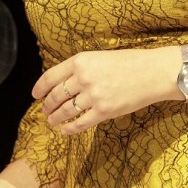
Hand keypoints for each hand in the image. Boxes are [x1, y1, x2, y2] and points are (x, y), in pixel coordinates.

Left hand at [32, 47, 176, 134]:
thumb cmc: (128, 63)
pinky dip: (70, 129)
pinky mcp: (104, 111)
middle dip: (48, 105)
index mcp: (80, 61)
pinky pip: (81, 123)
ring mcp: (93, 96)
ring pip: (66, 110)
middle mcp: (83, 78)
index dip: (39, 88)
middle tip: (45, 110)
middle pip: (56, 95)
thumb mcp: (98, 58)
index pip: (51, 76)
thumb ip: (80, 69)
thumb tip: (62, 82)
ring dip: (56, 117)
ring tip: (52, 121)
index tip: (35, 94)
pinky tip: (65, 130)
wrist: (152, 72)